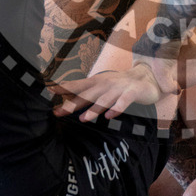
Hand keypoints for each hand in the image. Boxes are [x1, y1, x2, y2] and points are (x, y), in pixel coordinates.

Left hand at [49, 62, 176, 121]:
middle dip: (74, 103)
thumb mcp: (101, 86)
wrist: (146, 77)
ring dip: (94, 109)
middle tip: (60, 112)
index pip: (78, 85)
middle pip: (88, 94)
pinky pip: (124, 101)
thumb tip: (65, 102)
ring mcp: (119, 88)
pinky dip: (117, 108)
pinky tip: (111, 116)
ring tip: (84, 119)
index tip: (49, 91)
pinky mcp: (132, 93)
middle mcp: (106, 83)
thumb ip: (86, 94)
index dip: (64, 88)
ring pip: (105, 99)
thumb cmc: (119, 85)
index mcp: (97, 82)